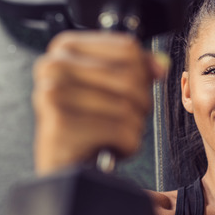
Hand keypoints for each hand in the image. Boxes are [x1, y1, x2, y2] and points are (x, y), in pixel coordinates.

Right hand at [31, 31, 167, 174]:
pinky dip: (126, 145)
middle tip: (121, 119)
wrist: (64, 166)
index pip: (128, 49)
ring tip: (111, 135)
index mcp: (65, 48)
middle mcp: (53, 66)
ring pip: (128, 106)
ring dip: (132, 128)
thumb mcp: (108, 88)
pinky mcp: (60, 123)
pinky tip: (108, 148)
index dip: (142, 74)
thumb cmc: (85, 125)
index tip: (132, 91)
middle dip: (138, 105)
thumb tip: (161, 65)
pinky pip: (121, 131)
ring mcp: (54, 93)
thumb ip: (136, 69)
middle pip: (130, 77)